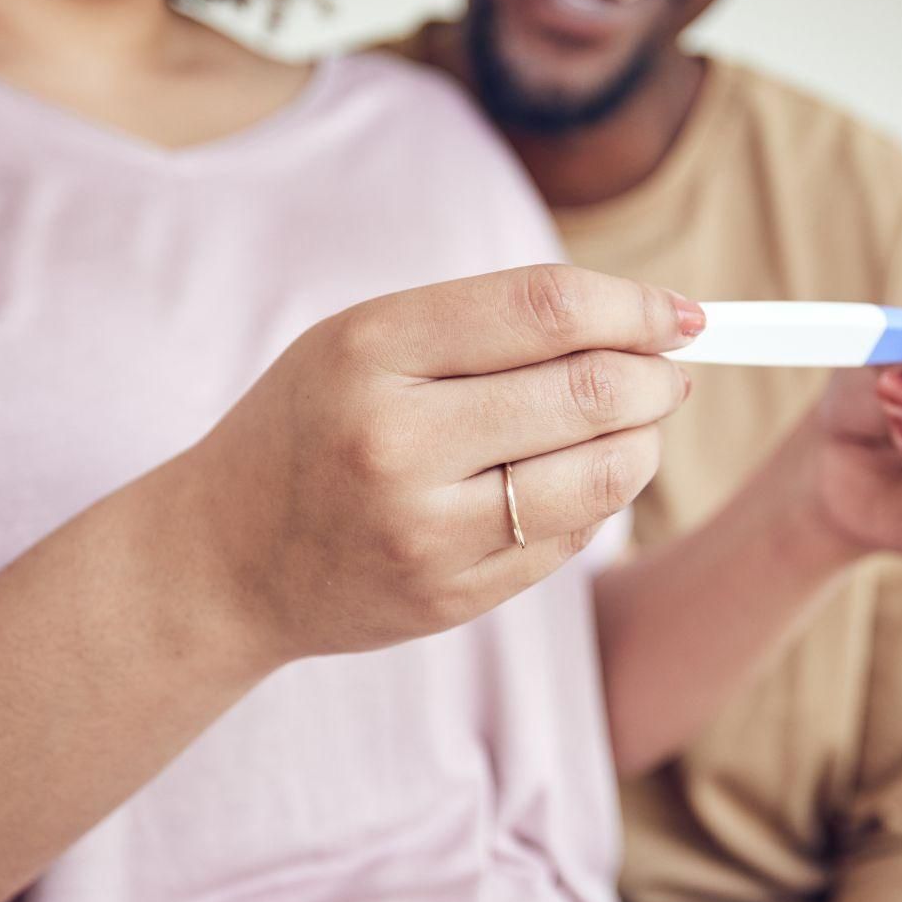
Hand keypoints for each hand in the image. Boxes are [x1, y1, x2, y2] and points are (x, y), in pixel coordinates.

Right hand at [181, 265, 697, 662]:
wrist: (223, 558)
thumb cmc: (311, 425)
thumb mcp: (366, 342)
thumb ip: (490, 323)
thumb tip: (645, 321)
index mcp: (371, 351)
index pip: (544, 309)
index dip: (634, 305)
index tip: (678, 313)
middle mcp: (397, 440)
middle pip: (588, 391)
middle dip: (655, 376)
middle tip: (668, 371)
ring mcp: (426, 529)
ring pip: (600, 475)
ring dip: (644, 441)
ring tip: (636, 423)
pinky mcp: (452, 596)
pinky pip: (571, 538)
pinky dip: (598, 498)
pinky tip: (576, 477)